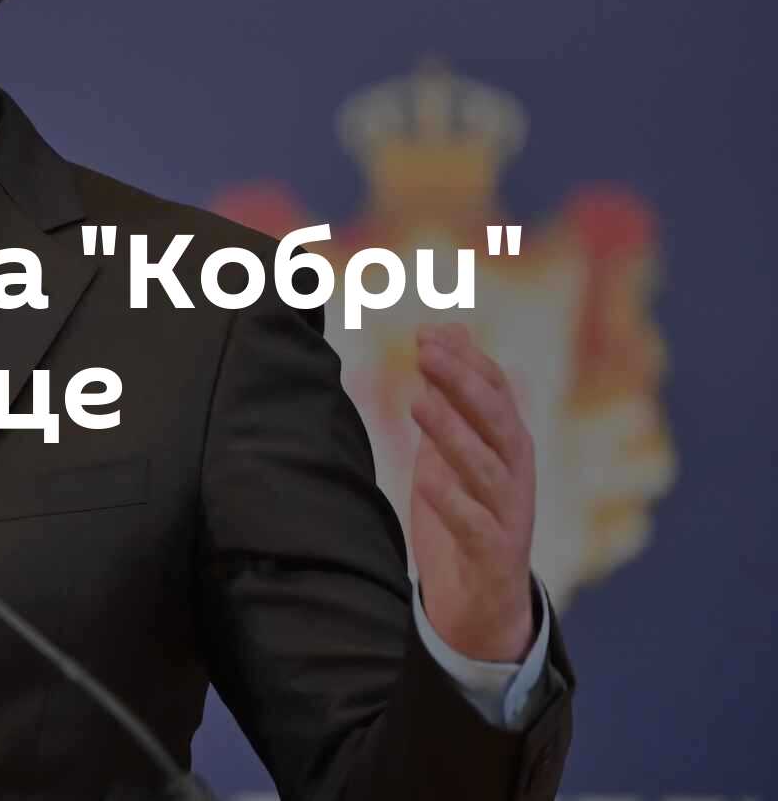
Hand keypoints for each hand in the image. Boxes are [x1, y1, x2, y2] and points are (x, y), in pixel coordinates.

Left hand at [408, 323, 536, 662]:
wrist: (481, 603)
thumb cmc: (466, 515)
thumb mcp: (454, 448)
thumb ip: (451, 396)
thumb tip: (441, 330)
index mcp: (508, 447)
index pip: (497, 394)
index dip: (467, 362)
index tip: (428, 333)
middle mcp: (516, 476)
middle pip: (499, 422)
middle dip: (465, 384)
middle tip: (425, 352)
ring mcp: (510, 517)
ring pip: (489, 470)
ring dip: (455, 434)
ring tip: (418, 403)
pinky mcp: (495, 557)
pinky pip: (477, 527)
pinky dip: (453, 501)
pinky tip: (423, 478)